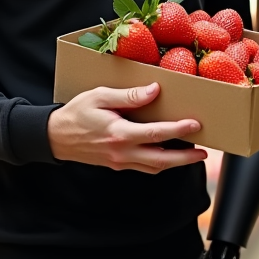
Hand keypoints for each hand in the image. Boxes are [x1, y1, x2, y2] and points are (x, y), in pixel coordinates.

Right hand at [47, 83, 206, 173]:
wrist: (54, 137)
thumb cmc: (76, 113)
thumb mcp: (100, 96)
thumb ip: (129, 96)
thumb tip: (155, 90)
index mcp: (119, 134)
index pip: (156, 134)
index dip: (178, 130)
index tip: (195, 124)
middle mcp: (122, 153)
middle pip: (161, 160)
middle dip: (185, 158)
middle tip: (204, 153)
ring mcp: (120, 162)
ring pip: (154, 167)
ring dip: (176, 163)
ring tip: (193, 155)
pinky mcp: (117, 165)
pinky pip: (144, 167)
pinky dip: (160, 163)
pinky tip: (169, 155)